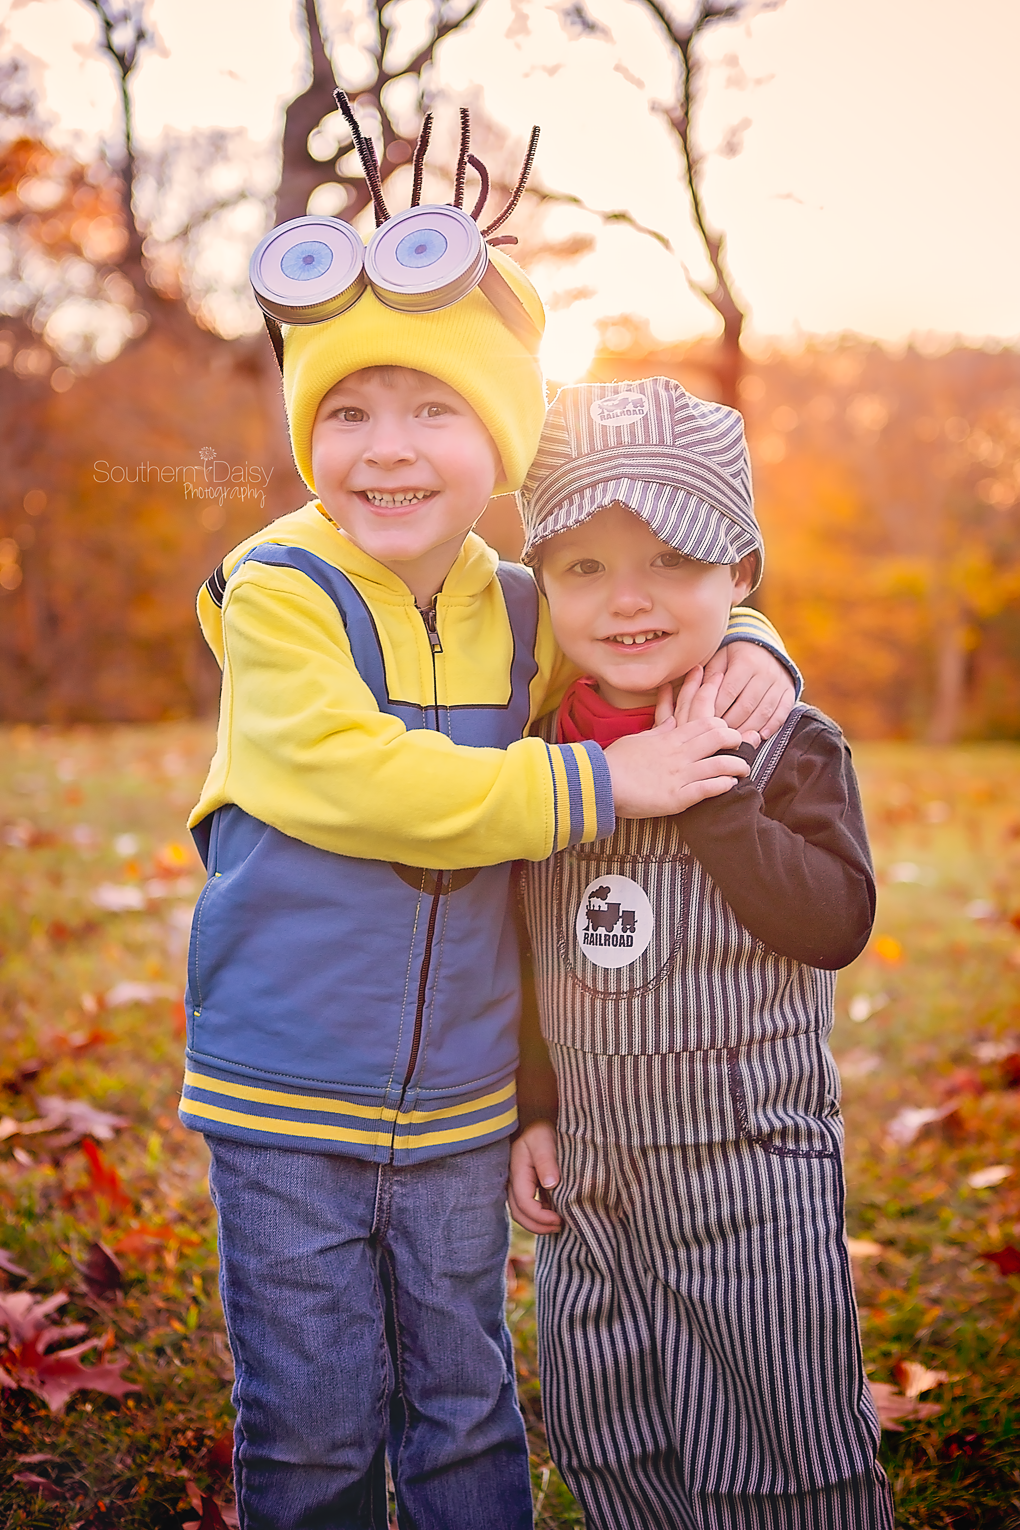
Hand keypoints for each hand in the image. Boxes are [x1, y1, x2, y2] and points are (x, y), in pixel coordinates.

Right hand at [509, 1121, 561, 1234]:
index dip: (541, 1217)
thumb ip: (546, 1162)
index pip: (524, 1203)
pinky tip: (554, 1213)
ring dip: (538, 1223)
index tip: (560, 1219)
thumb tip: (550, 1185)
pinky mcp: (523, 1184)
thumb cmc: (541, 1129)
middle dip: (538, 1226)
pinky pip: (527, 1205)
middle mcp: (512, 1181)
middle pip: (519, 1214)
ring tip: (558, 1223)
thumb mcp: (544, 1140)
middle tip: (560, 1227)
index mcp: (516, 1171)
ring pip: (521, 1212)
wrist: (536, 1118)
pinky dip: (539, 1215)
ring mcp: (516, 1183)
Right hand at [605, 679, 749, 818]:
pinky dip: (723, 785)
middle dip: (735, 740)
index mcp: (668, 738)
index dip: (721, 725)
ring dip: (737, 765)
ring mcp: (679, 775)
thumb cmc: (614, 761)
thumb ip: (658, 730)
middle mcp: (678, 754)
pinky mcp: (677, 797)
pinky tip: (730, 785)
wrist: (600, 783)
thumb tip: (670, 720)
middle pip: (717, 738)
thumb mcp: (637, 739)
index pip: (704, 724)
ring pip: (719, 764)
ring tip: (744, 769)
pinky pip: (707, 789)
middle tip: (743, 744)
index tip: (727, 730)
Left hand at [702, 641, 794, 740]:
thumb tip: (699, 699)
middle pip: (746, 706)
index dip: (717, 710)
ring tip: (735, 740)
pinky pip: (782, 712)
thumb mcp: (719, 658)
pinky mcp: (790, 691)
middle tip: (718, 736)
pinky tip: (760, 736)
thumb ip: (709, 677)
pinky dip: (772, 726)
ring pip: (764, 712)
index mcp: (745, 661)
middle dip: (731, 724)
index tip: (705, 724)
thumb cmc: (733, 657)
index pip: (728, 692)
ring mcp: (779, 682)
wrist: (764, 648)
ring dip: (748, 729)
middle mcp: (765, 671)